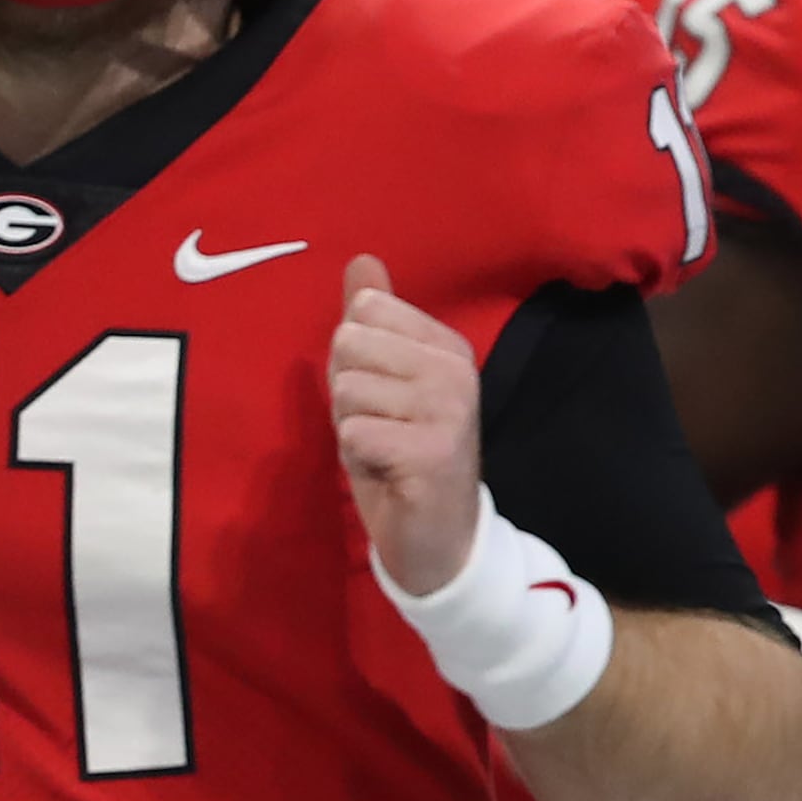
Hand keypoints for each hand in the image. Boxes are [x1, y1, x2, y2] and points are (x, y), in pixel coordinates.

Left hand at [332, 254, 482, 594]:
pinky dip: (357, 458)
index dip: (352, 360)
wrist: (438, 540)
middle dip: (346, 394)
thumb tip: (361, 259)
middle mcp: (455, 369)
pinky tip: (388, 473)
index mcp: (446, 345)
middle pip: (349, 344)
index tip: (382, 397)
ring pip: (347, 389)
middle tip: (381, 428)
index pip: (363, 312)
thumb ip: (374, 320)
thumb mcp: (382, 380)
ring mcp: (449, 410)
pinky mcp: (433, 451)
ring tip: (385, 450)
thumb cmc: (402, 455)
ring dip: (351, 429)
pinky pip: (354, 432)